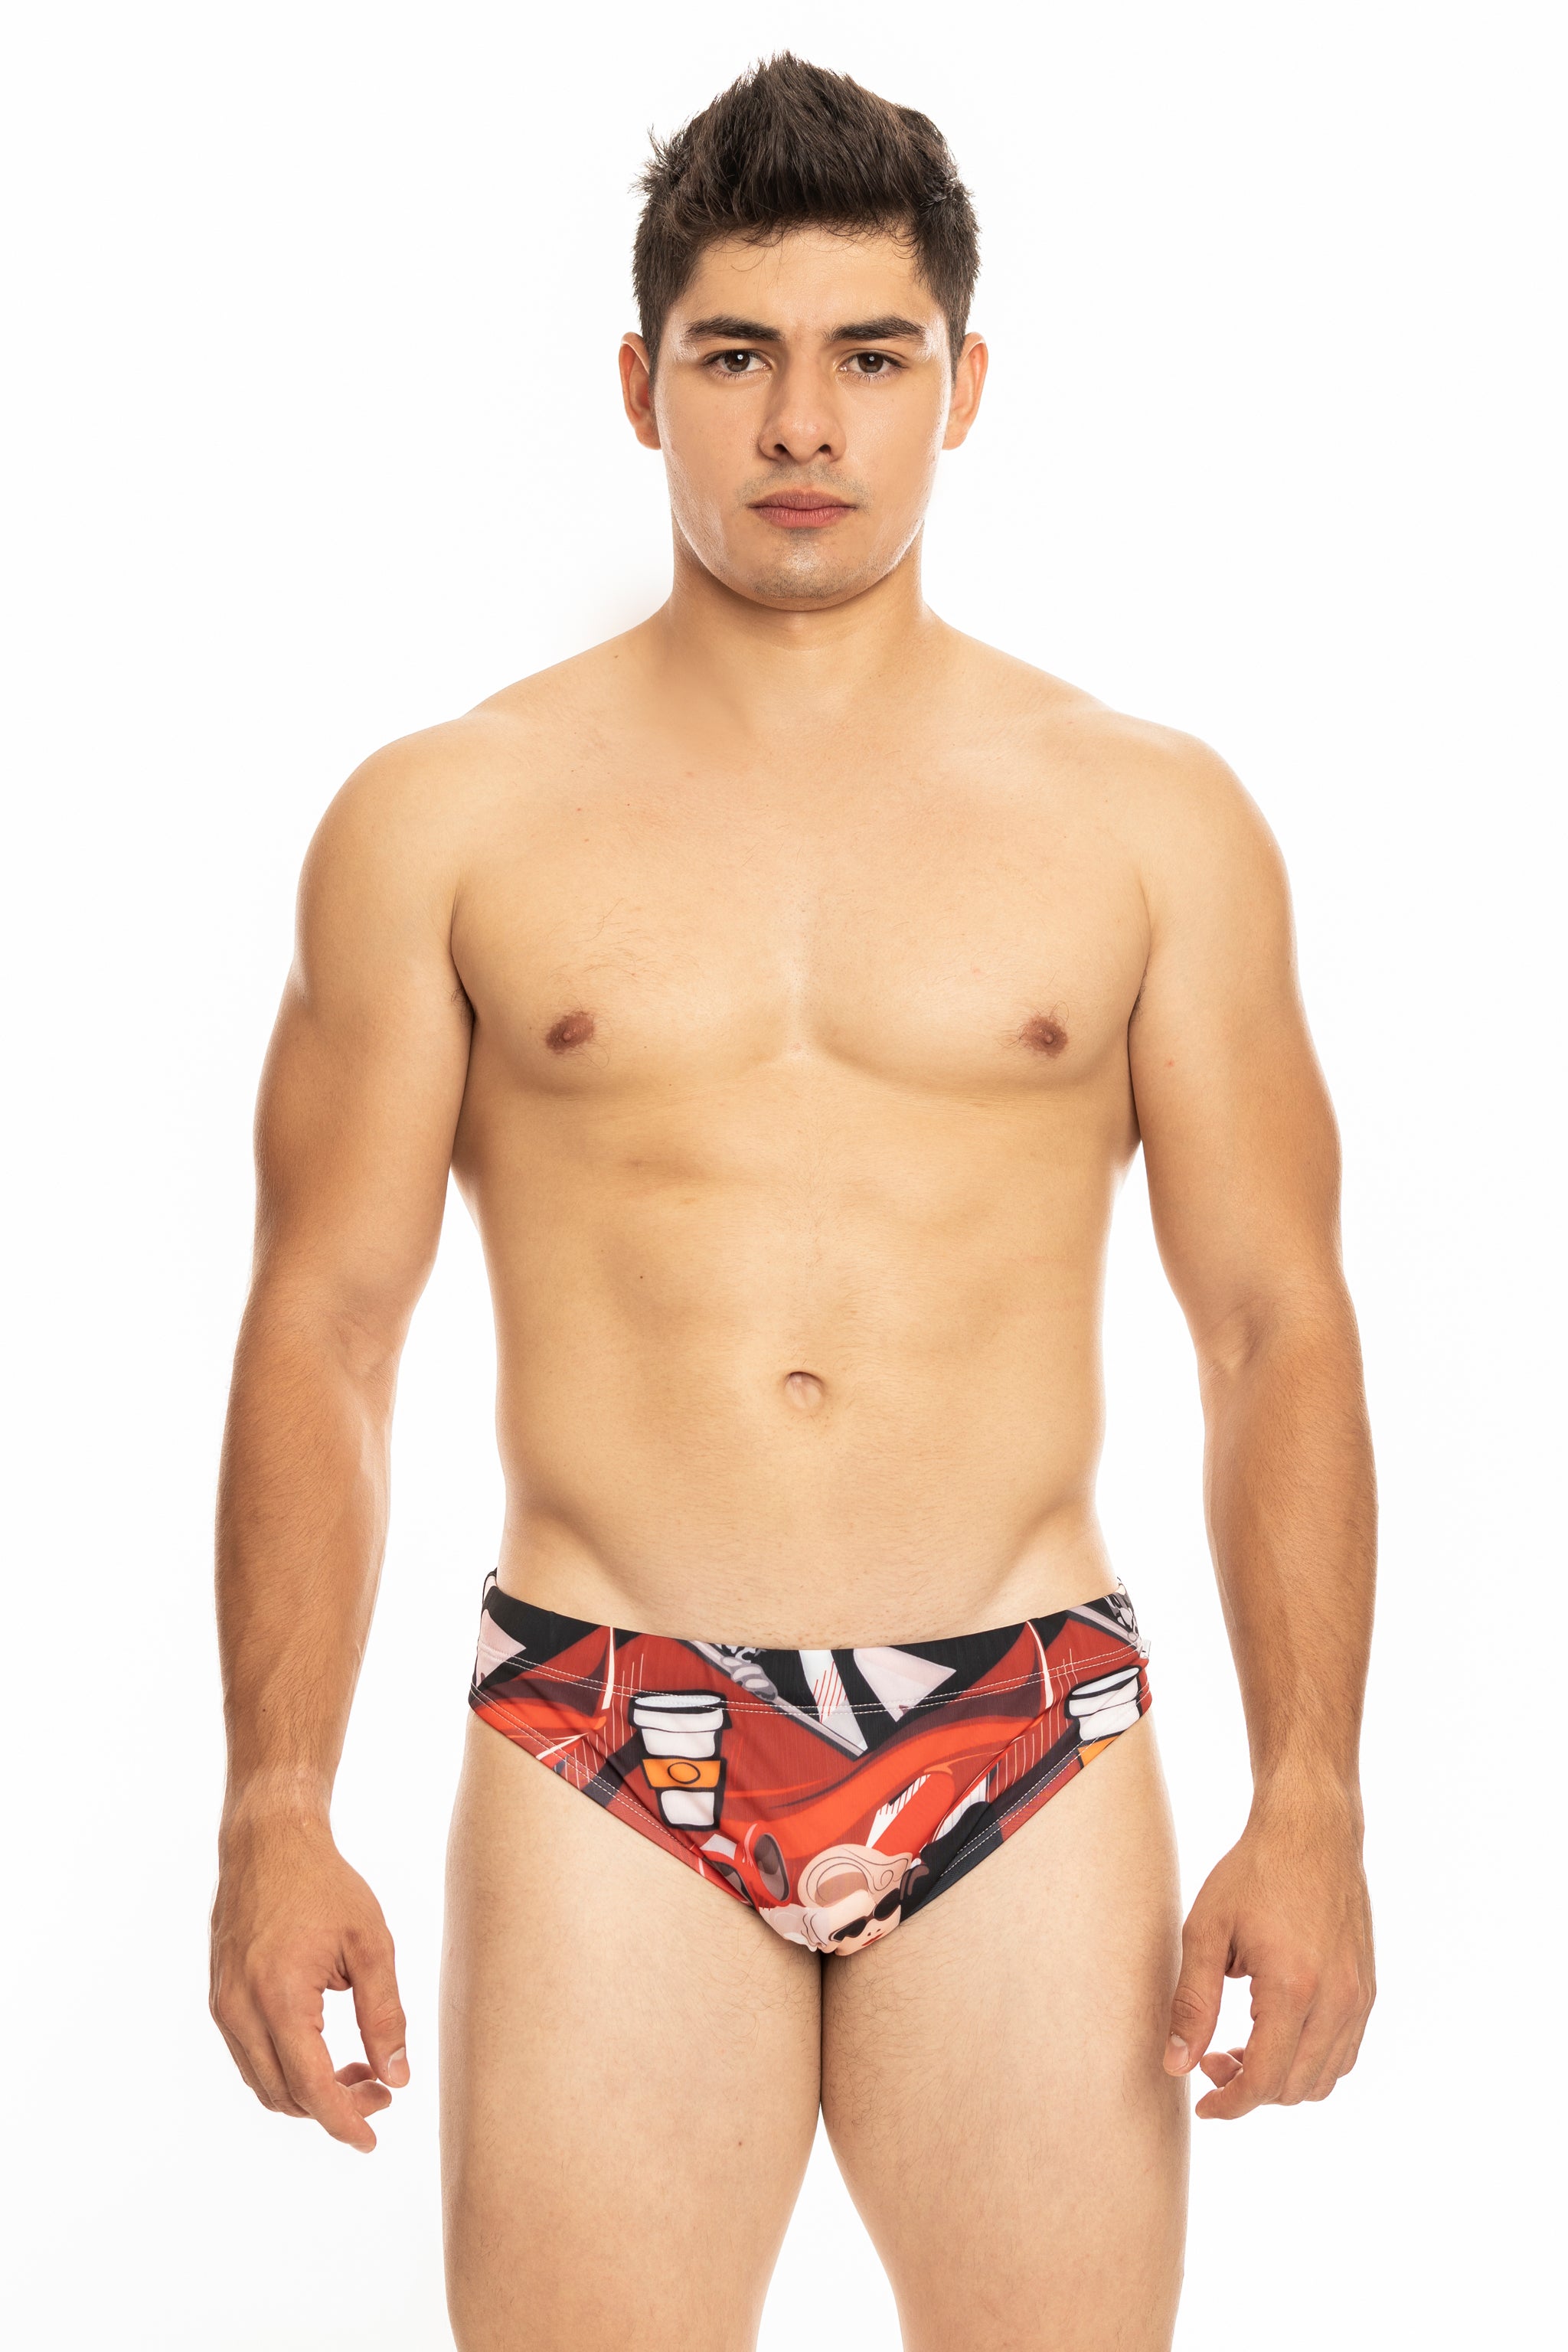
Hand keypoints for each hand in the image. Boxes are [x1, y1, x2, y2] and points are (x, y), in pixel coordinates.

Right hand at [210, 1812, 408, 2151]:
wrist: (268, 1842)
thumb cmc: (325, 1886)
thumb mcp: (371, 1945)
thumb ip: (385, 2014)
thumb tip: (398, 2076)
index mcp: (280, 1997)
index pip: (311, 2086)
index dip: (344, 2120)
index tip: (372, 2140)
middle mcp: (241, 2010)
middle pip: (285, 2095)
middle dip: (335, 2107)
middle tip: (382, 2090)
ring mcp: (224, 2006)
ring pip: (264, 2083)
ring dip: (310, 2092)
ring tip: (362, 2069)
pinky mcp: (221, 1999)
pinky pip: (251, 2058)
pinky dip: (288, 2069)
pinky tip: (326, 2050)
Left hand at [1163, 1797, 1373, 2118]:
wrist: (1312, 1830)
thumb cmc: (1253, 1872)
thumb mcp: (1206, 1929)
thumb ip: (1192, 2002)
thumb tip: (1176, 2065)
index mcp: (1293, 1987)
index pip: (1265, 2080)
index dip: (1230, 2104)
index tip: (1203, 2107)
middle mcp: (1337, 2000)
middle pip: (1295, 2087)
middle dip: (1249, 2088)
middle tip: (1210, 2056)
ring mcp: (1359, 1996)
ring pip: (1324, 2078)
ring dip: (1281, 2080)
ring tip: (1240, 2046)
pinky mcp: (1368, 1988)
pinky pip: (1344, 2053)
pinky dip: (1310, 2062)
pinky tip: (1276, 2031)